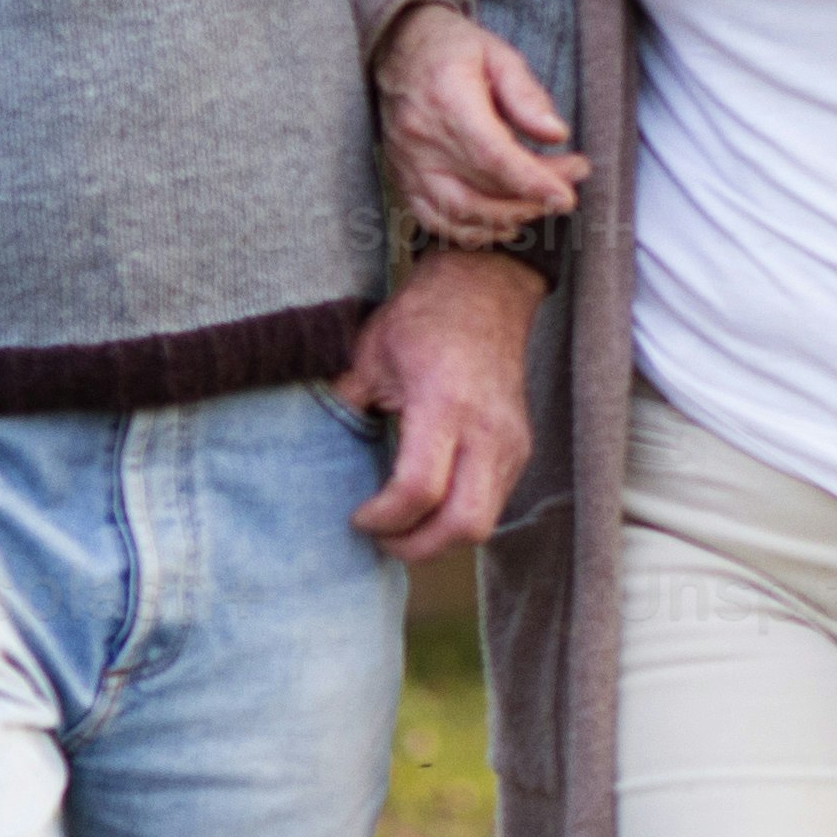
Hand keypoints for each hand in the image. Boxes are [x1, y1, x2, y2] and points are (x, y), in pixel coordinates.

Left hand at [343, 244, 543, 563]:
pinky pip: (492, 505)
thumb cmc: (424, 318)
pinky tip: (429, 504)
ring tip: (402, 526)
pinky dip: (457, 516)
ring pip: (484, 524)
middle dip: (418, 546)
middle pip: (464, 524)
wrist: (486, 290)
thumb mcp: (369, 354)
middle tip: (382, 538)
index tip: (358, 516)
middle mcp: (487, 431)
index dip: (384, 518)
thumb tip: (316, 451)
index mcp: (444, 404)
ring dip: (439, 537)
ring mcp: (511, 443)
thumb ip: (345, 406)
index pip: (420, 489)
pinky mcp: (520, 449)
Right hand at [375, 0, 588, 235]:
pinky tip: (506, 223)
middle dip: (534, 196)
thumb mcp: (498, 53)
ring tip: (544, 202)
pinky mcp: (402, 177)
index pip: (491, 155)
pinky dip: (472, 231)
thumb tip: (556, 134)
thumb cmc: (453, 48)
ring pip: (459, 212)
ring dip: (509, 217)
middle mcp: (421, 138)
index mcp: (447, 99)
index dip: (531, 182)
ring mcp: (408, 163)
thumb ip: (527, 94)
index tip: (566, 196)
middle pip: (482, 187)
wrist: (398, 49)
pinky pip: (434, 219)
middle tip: (571, 181)